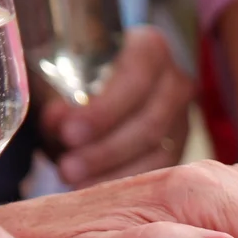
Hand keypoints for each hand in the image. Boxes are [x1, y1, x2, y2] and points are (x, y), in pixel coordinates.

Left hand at [42, 27, 194, 187]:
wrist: (99, 82)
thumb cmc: (74, 70)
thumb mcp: (59, 72)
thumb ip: (55, 94)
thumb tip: (58, 119)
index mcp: (149, 48)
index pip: (136, 78)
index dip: (104, 110)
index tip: (68, 132)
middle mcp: (175, 81)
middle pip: (151, 122)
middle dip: (106, 149)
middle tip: (67, 167)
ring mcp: (182, 117)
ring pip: (157, 152)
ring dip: (112, 171)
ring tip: (73, 180)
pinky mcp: (178, 147)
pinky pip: (158, 172)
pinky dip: (124, 183)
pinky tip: (93, 189)